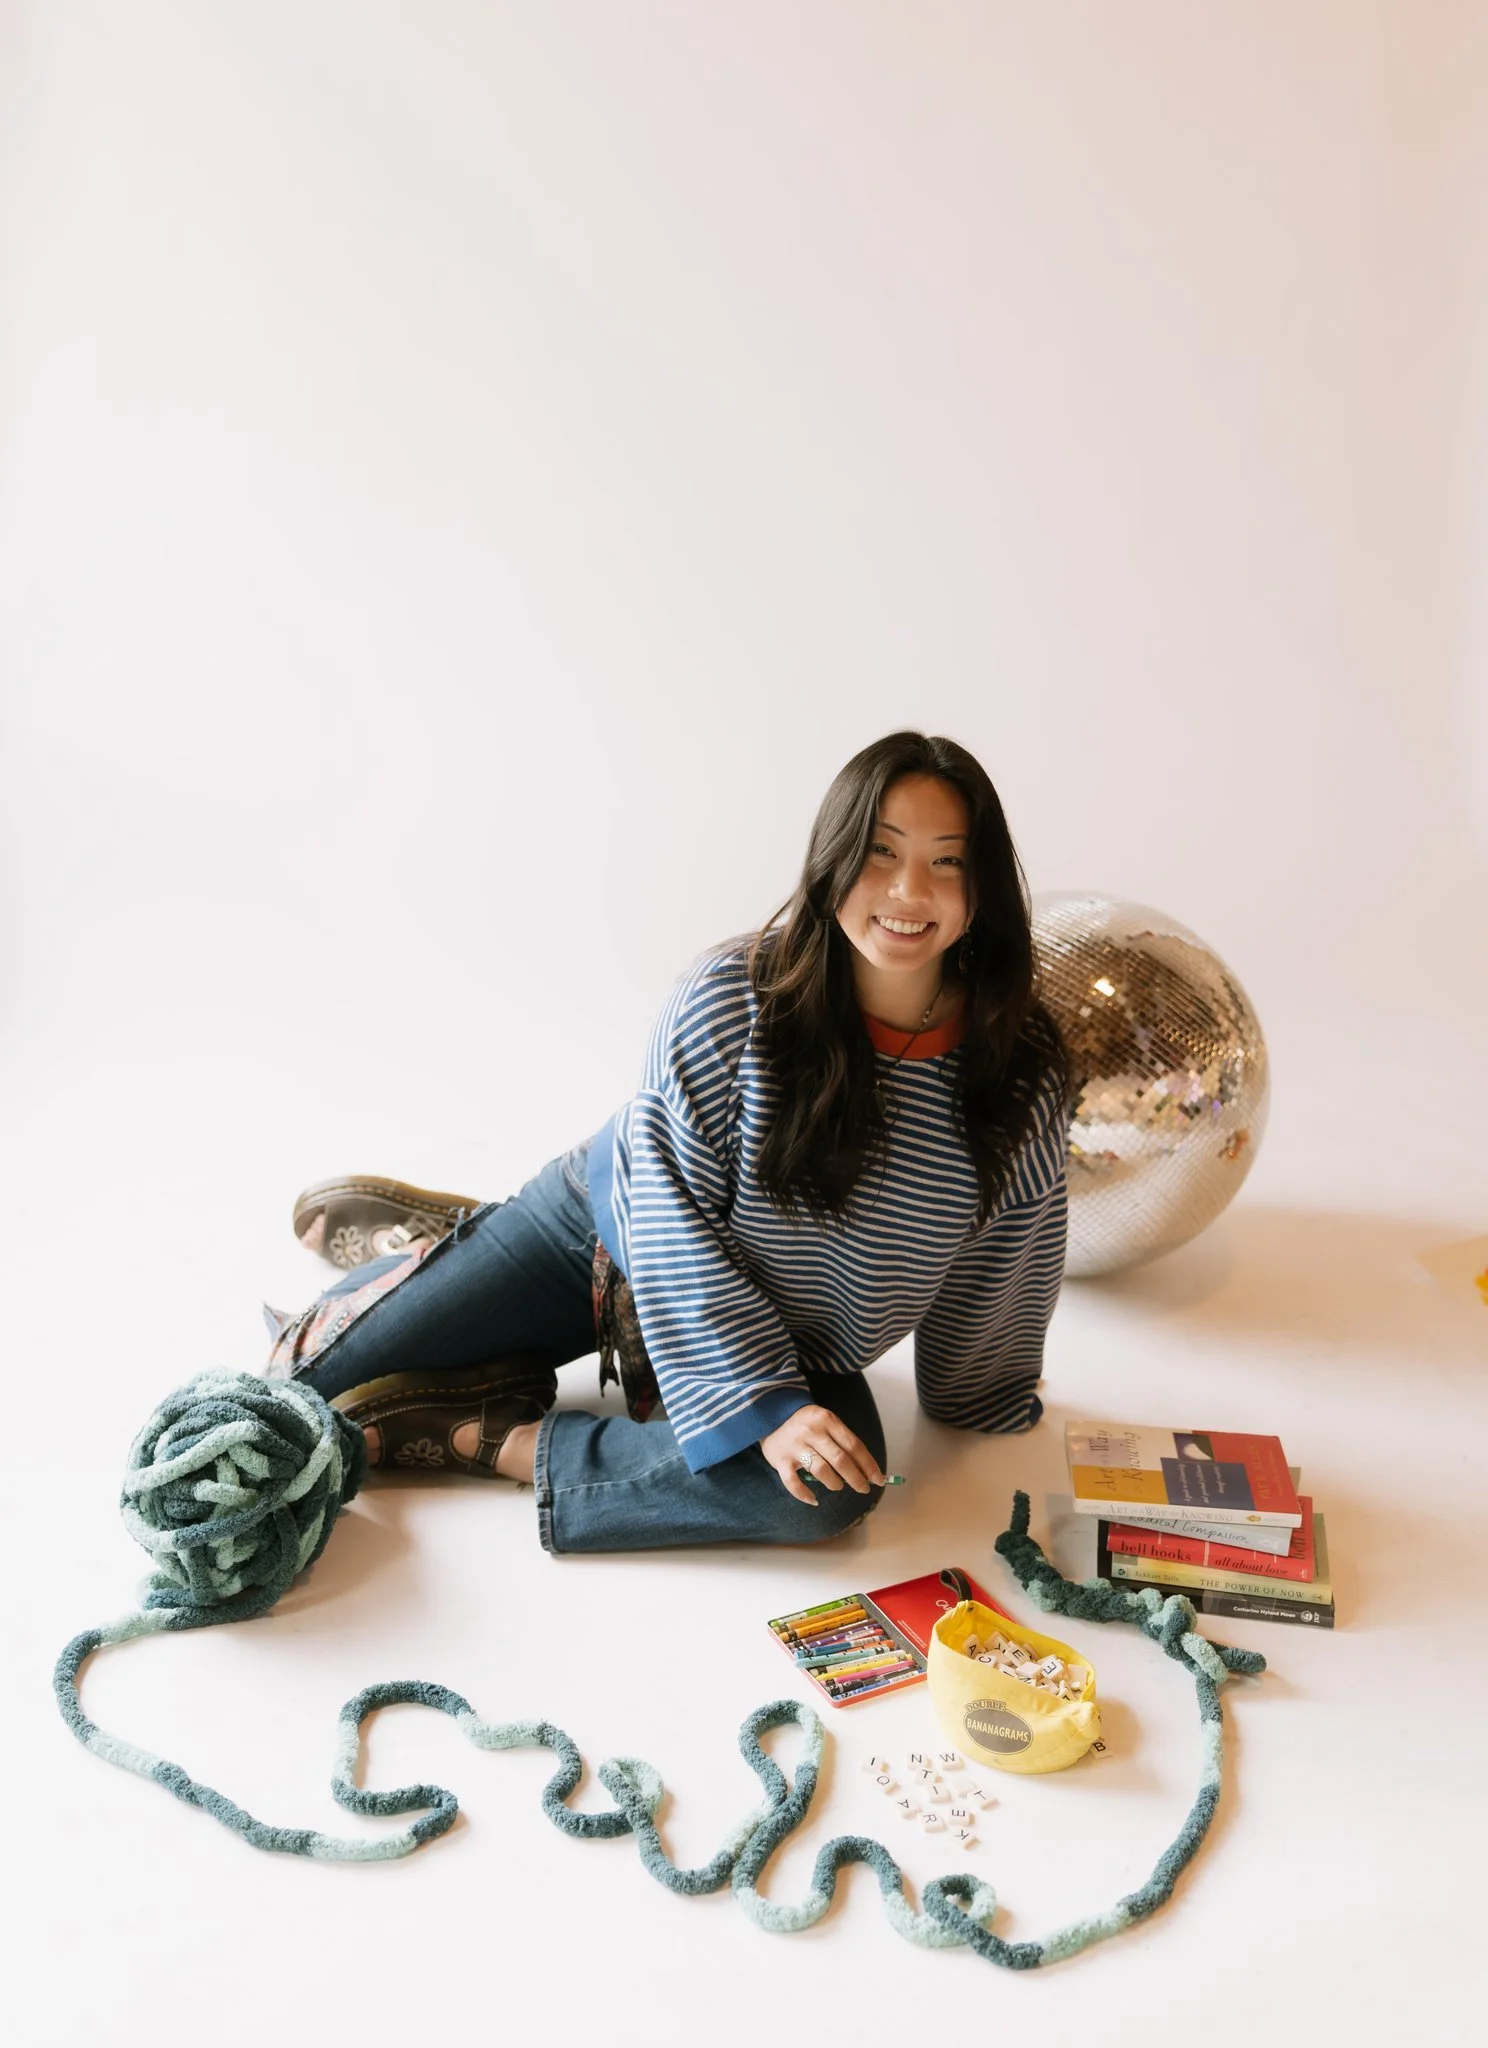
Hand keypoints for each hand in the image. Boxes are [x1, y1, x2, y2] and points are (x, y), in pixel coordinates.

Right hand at [759, 1404, 886, 1505]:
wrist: (770, 1414)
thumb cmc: (807, 1424)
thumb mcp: (826, 1423)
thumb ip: (843, 1442)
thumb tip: (866, 1470)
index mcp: (827, 1420)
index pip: (854, 1445)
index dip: (868, 1464)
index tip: (879, 1479)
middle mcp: (812, 1431)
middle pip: (840, 1459)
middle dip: (856, 1478)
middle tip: (864, 1488)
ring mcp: (795, 1445)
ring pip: (821, 1470)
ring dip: (834, 1483)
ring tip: (838, 1486)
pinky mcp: (780, 1459)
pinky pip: (793, 1482)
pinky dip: (804, 1495)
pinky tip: (814, 1500)